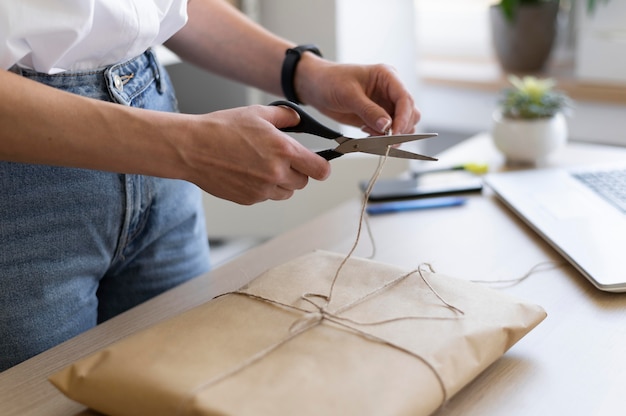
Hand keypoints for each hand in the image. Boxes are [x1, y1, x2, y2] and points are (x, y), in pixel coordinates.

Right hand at [177, 105, 329, 204]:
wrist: (192, 148)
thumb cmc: (221, 129)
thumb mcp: (257, 114)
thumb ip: (285, 116)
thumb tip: (298, 121)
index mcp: (284, 151)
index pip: (320, 170)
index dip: (321, 167)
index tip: (318, 164)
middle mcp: (276, 174)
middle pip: (303, 182)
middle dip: (297, 172)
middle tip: (280, 159)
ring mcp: (262, 190)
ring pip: (286, 192)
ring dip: (281, 182)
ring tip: (261, 165)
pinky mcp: (249, 199)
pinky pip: (266, 197)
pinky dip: (263, 188)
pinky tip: (247, 172)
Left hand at [294, 55, 420, 135]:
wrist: (316, 87)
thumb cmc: (330, 81)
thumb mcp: (349, 95)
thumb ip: (369, 111)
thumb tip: (387, 126)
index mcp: (388, 76)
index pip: (405, 98)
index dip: (404, 117)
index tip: (395, 132)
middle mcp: (390, 90)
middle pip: (410, 113)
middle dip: (400, 128)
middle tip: (383, 138)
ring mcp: (385, 105)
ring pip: (403, 125)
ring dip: (391, 134)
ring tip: (369, 132)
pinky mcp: (378, 117)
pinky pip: (388, 131)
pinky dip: (382, 137)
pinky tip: (366, 132)